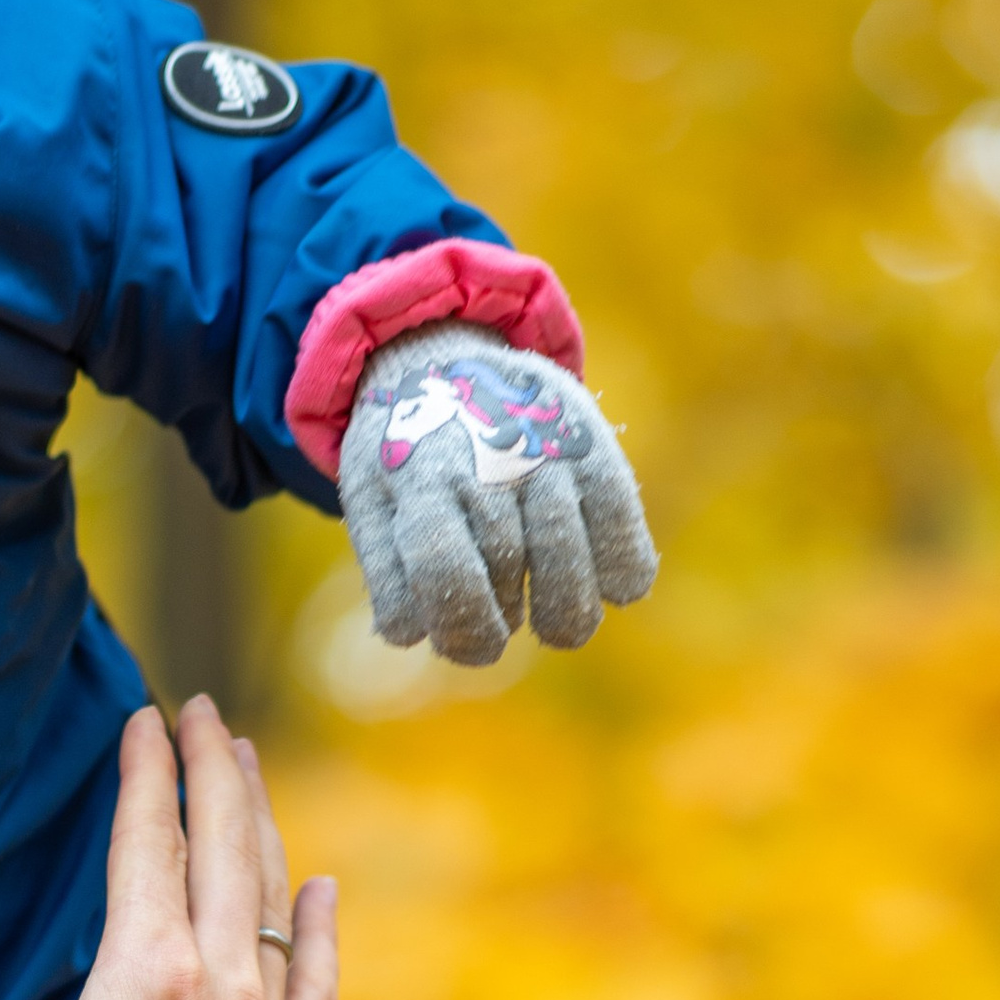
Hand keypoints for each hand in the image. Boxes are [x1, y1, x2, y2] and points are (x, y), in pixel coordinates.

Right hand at [0, 702, 337, 999]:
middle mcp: (223, 983)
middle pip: (224, 847)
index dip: (144, 771)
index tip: (142, 716)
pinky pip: (317, 976)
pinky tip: (322, 890)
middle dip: (213, 771)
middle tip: (203, 713)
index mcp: (148, 972)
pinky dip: (319, 922)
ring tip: (246, 771)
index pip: (148, 839)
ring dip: (260, 824)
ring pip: (274, 897)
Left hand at [339, 322, 653, 665]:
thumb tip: (413, 634)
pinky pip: (621, 521)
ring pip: (566, 554)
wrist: (445, 353)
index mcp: (419, 477)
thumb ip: (388, 573)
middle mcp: (485, 459)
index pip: (444, 567)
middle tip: (503, 629)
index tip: (476, 645)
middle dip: (505, 620)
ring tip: (559, 623)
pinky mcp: (592, 446)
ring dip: (567, 611)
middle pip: (507, 565)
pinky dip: (626, 572)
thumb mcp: (372, 499)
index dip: (462, 626)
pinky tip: (616, 591)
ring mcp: (543, 450)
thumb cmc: (404, 453)